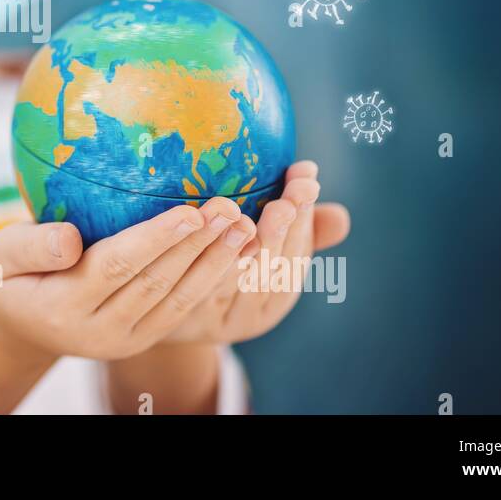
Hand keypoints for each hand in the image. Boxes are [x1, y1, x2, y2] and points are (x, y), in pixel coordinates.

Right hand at [0, 199, 256, 361]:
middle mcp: (98, 333)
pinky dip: (210, 281)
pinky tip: (233, 252)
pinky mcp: (141, 341)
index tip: (190, 210)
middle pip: (156, 284)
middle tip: (231, 208)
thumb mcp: (4, 255)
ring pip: (176, 301)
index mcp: (62, 307)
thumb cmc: (12, 274)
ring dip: (214, 264)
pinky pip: (180, 310)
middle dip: (197, 246)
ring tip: (243, 226)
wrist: (21, 325)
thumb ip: (34, 247)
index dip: (156, 240)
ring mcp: (123, 342)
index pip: (117, 267)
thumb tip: (69, 239)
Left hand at [162, 160, 350, 344]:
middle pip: (273, 272)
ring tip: (247, 216)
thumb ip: (292, 229)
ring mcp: (220, 319)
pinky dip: (209, 263)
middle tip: (285, 202)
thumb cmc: (216, 264)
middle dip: (281, 232)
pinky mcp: (187, 319)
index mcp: (277, 296)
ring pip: (239, 282)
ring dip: (244, 247)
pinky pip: (201, 290)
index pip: (298, 257)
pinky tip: (209, 236)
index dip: (305, 219)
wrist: (159, 310)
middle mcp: (253, 315)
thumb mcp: (255, 249)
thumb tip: (341, 216)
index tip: (306, 180)